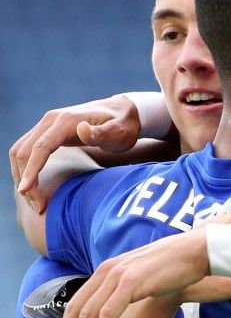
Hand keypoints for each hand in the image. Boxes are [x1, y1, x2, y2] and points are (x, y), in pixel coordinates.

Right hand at [10, 95, 140, 210]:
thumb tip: (82, 129)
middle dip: (25, 179)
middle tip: (37, 206)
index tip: (25, 191)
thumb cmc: (124, 126)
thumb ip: (102, 133)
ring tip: (35, 201)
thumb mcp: (119, 132)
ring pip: (20, 151)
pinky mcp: (47, 132)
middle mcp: (51, 120)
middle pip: (24, 151)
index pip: (41, 147)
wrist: (123, 112)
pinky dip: (24, 169)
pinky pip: (27, 150)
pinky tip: (33, 186)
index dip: (31, 170)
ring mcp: (47, 125)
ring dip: (21, 175)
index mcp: (66, 121)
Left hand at [46, 200, 230, 317]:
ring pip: (88, 314)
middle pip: (78, 307)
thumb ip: (142, 286)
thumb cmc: (187, 263)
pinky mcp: (132, 281)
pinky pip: (107, 315)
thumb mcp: (157, 275)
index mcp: (114, 267)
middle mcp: (111, 268)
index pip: (83, 298)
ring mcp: (120, 274)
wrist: (206, 249)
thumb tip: (141, 299)